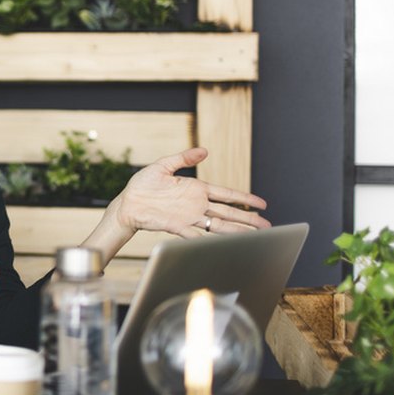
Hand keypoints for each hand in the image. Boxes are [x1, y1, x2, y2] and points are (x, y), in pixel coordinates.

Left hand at [114, 147, 270, 238]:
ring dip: (236, 231)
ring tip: (254, 238)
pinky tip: (222, 244)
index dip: (245, 199)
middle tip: (268, 226)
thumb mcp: (163, 166)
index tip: (262, 204)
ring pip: (218, 226)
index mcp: (196, 189)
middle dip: (248, 219)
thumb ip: (184, 158)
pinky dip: (208, 240)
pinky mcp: (177, 227)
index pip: (227, 194)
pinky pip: (196, 235)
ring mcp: (188, 217)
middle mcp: (196, 205)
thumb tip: (205, 150)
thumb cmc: (142, 185)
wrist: (126, 203)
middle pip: (228, 213)